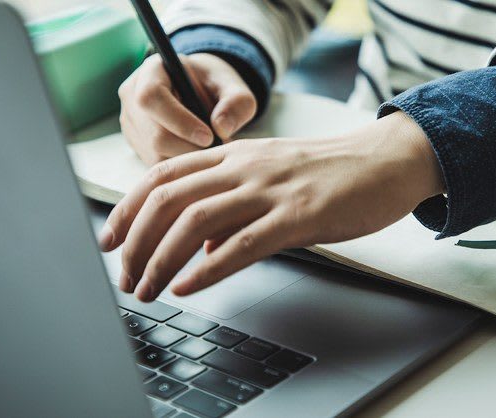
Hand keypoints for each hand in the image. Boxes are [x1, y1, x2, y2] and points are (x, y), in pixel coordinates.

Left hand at [98, 111, 444, 301]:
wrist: (386, 160)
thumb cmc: (332, 172)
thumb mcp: (272, 178)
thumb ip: (233, 206)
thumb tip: (202, 245)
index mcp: (235, 154)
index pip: (163, 174)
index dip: (127, 208)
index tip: (110, 239)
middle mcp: (245, 166)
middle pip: (168, 198)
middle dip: (135, 242)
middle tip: (124, 276)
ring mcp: (271, 189)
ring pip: (196, 221)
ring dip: (161, 259)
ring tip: (146, 288)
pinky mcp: (299, 215)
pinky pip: (243, 243)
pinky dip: (208, 269)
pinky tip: (188, 286)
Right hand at [118, 53, 257, 164]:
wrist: (200, 90)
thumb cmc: (215, 85)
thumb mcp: (233, 87)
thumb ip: (236, 102)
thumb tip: (222, 128)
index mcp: (152, 70)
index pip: (152, 97)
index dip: (180, 122)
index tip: (209, 136)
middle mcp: (133, 95)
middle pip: (154, 134)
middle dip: (189, 148)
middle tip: (217, 148)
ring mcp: (131, 121)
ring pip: (155, 154)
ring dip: (187, 159)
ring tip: (209, 149)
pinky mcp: (136, 143)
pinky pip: (156, 165)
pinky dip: (181, 166)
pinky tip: (197, 154)